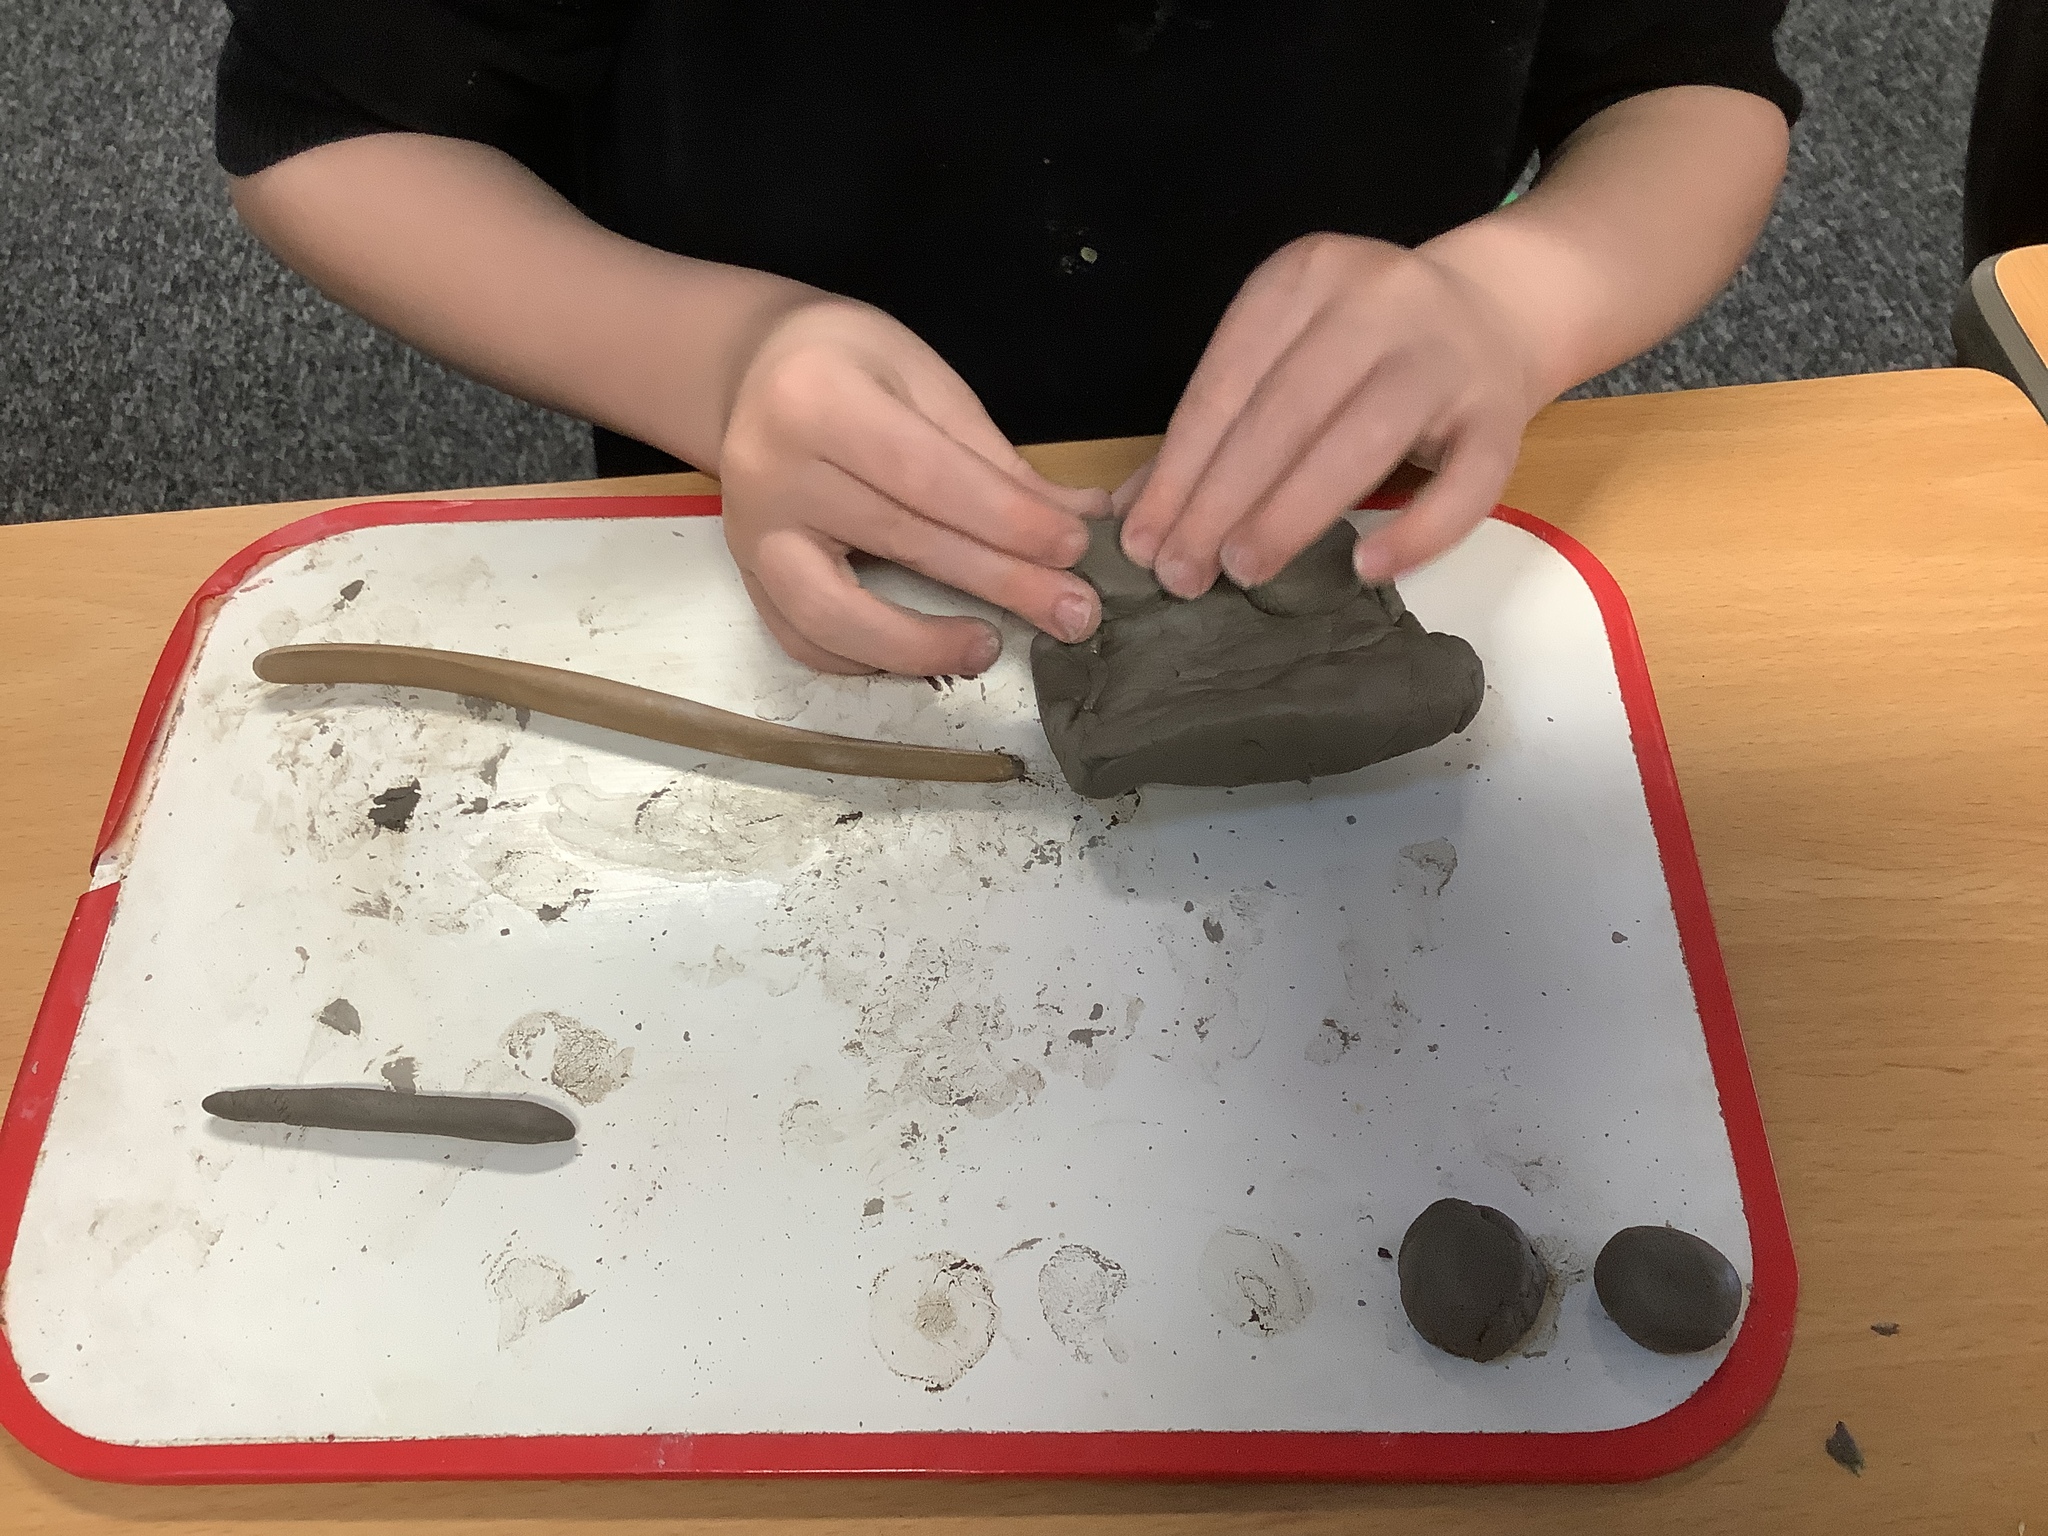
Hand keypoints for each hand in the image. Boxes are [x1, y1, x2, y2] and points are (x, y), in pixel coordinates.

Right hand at [716, 298, 1108, 676]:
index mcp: (818, 399)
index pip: (927, 476)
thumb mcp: (924, 381)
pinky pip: (801, 640)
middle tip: (1072, 614)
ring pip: (833, 616)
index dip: (1006, 519)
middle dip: (998, 582)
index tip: (1073, 548)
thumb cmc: (851, 366)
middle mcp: (771, 470)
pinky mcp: (744, 575)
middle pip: (899, 542)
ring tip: (989, 648)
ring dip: (921, 646)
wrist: (753, 374)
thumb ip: (993, 458)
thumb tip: (1081, 519)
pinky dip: (865, 660)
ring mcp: (749, 532)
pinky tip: (922, 655)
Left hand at [1117, 232, 1541, 597]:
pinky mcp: (1503, 415)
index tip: (1142, 540)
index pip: (1226, 383)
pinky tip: (1364, 568)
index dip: (1179, 469)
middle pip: (1285, 412)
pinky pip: (1465, 485)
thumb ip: (1217, 424)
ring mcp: (1447, 357)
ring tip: (1244, 571)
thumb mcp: (1285, 355)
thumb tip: (1136, 514)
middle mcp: (1378, 302)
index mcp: (1305, 278)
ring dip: (1293, 513)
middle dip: (1221, 500)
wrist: (1496, 308)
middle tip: (1182, 573)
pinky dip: (1416, 531)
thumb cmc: (1363, 347)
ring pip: (1363, 441)